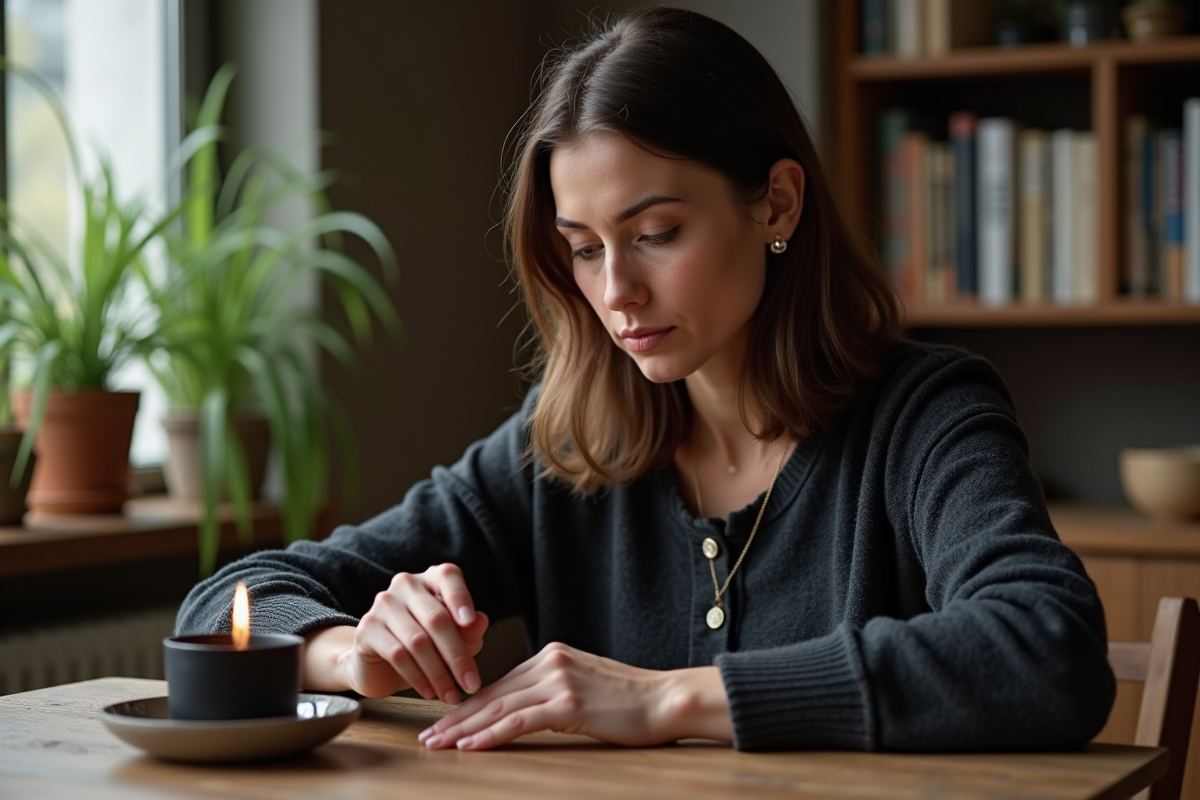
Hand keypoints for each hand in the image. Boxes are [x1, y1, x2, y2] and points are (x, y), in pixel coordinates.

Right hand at [328, 563, 488, 702]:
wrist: (380, 665)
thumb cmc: (426, 646)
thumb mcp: (455, 639)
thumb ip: (469, 630)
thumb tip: (481, 621)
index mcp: (431, 579)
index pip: (448, 576)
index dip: (460, 598)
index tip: (471, 623)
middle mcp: (406, 585)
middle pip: (436, 618)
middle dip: (457, 656)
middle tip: (471, 684)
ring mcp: (383, 605)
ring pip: (418, 641)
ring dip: (439, 673)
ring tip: (452, 695)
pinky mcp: (367, 629)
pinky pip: (397, 654)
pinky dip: (417, 676)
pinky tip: (429, 692)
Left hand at [418, 643, 732, 749]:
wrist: (666, 700)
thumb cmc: (631, 700)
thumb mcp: (585, 686)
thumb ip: (554, 691)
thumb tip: (524, 710)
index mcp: (552, 655)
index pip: (500, 684)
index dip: (469, 705)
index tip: (445, 722)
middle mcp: (550, 661)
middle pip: (492, 694)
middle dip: (457, 717)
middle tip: (428, 736)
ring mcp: (558, 680)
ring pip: (498, 707)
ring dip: (463, 728)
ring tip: (438, 744)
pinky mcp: (567, 703)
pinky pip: (518, 721)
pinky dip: (490, 734)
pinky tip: (470, 746)